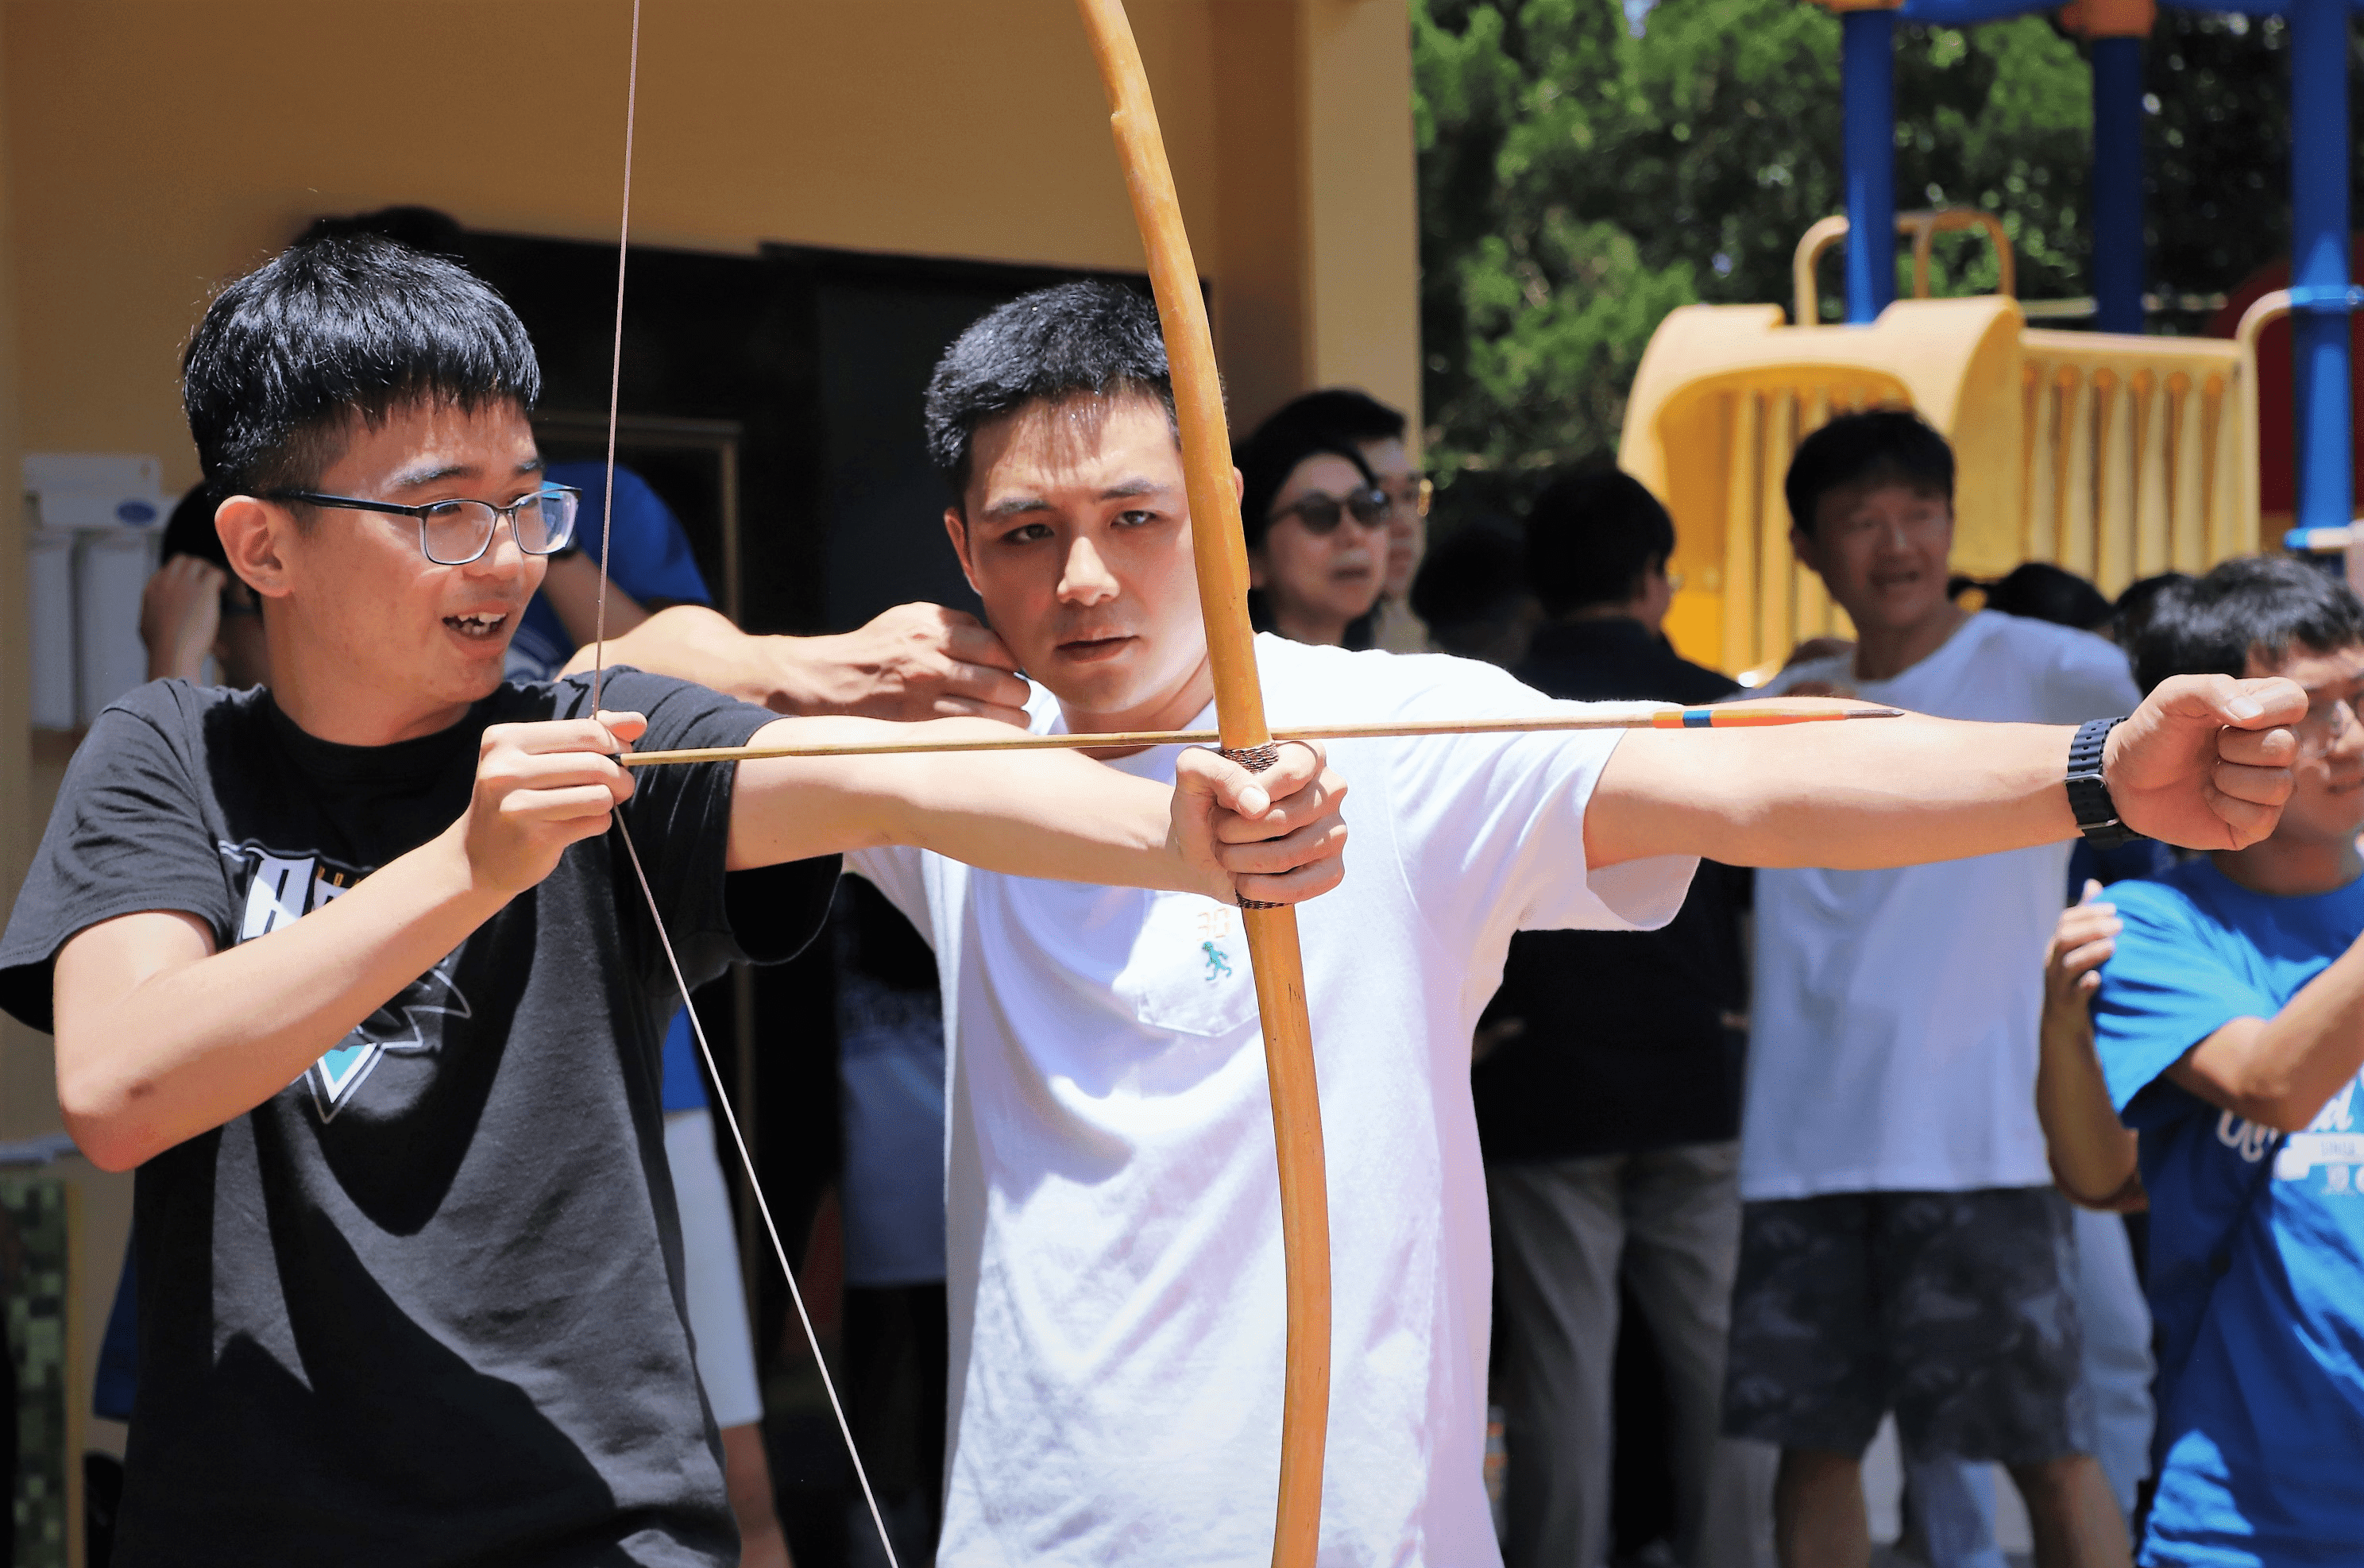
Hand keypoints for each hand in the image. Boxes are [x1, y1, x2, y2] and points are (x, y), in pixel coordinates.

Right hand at [140, 556, 225, 681]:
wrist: (172, 653)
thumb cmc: (162, 648)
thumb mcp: (147, 627)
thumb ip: (152, 615)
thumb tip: (154, 618)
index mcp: (152, 589)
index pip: (167, 570)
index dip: (181, 575)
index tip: (191, 584)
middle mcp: (167, 582)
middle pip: (182, 560)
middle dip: (196, 567)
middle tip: (207, 580)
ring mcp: (184, 583)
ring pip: (199, 563)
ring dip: (209, 571)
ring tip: (218, 585)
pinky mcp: (202, 590)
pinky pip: (215, 573)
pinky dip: (221, 578)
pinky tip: (224, 588)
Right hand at [458, 712, 641, 896]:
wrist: (477, 856)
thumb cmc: (520, 797)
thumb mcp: (542, 757)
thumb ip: (589, 733)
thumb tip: (638, 721)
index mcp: (505, 739)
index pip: (585, 731)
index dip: (616, 742)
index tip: (623, 753)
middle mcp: (504, 769)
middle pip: (595, 763)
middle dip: (620, 776)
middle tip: (620, 786)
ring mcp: (516, 805)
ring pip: (599, 795)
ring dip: (610, 801)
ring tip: (598, 804)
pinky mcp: (533, 838)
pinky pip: (594, 822)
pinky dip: (598, 822)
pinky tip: (577, 825)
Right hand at [780, 603, 1030, 724]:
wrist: (829, 679)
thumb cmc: (877, 647)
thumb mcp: (912, 617)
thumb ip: (954, 623)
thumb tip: (996, 639)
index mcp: (934, 631)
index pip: (999, 648)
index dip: (1014, 662)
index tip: (1012, 670)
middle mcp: (932, 662)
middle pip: (1004, 682)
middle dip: (1018, 692)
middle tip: (1018, 697)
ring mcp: (926, 697)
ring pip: (994, 713)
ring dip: (1012, 718)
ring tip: (1014, 717)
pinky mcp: (919, 725)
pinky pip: (972, 733)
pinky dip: (991, 735)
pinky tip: (993, 734)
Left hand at [1169, 741, 1347, 905]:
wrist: (1201, 848)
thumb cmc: (1204, 802)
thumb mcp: (1193, 771)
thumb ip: (1216, 770)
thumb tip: (1258, 805)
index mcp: (1306, 755)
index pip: (1293, 771)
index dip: (1251, 790)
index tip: (1222, 802)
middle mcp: (1330, 790)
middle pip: (1286, 819)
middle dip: (1236, 832)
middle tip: (1218, 831)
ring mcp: (1336, 831)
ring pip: (1290, 855)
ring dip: (1242, 860)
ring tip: (1226, 854)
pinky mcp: (1332, 869)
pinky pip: (1303, 887)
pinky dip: (1261, 888)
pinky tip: (1242, 880)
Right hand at [2044, 880, 2119, 1029]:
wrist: (2064, 1022)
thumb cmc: (2076, 978)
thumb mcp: (2078, 947)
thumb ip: (2086, 918)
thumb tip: (2093, 884)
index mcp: (2057, 946)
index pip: (2065, 920)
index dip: (2088, 911)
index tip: (2115, 908)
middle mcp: (2054, 962)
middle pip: (2064, 938)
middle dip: (2091, 929)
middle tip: (2120, 925)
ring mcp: (2059, 983)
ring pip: (2068, 964)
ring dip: (2090, 953)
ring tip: (2113, 947)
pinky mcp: (2068, 1003)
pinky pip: (2073, 993)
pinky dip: (2085, 985)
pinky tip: (2098, 979)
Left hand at [2105, 674, 2305, 848]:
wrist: (2123, 779)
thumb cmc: (2152, 733)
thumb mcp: (2172, 697)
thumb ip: (2212, 689)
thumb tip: (2254, 716)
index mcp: (2261, 708)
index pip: (2294, 700)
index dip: (2264, 710)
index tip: (2223, 719)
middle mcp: (2272, 747)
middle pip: (2286, 745)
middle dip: (2234, 747)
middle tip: (2209, 748)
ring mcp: (2266, 786)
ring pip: (2281, 785)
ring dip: (2229, 778)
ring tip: (2207, 773)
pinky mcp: (2255, 822)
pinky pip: (2263, 818)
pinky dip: (2226, 807)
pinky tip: (2207, 796)